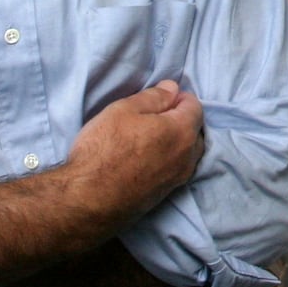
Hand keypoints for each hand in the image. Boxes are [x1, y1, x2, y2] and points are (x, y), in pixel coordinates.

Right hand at [67, 79, 204, 227]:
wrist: (92, 197)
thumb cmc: (105, 147)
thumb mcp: (124, 110)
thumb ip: (153, 97)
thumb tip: (173, 88)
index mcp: (182, 132)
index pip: (195, 106)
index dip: (177, 96)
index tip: (158, 97)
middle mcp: (188, 157)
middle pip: (195, 130)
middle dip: (180, 118)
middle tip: (152, 115)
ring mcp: (179, 178)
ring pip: (188, 151)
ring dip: (176, 140)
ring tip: (148, 135)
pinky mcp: (167, 193)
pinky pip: (177, 167)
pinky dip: (169, 157)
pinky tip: (146, 155)